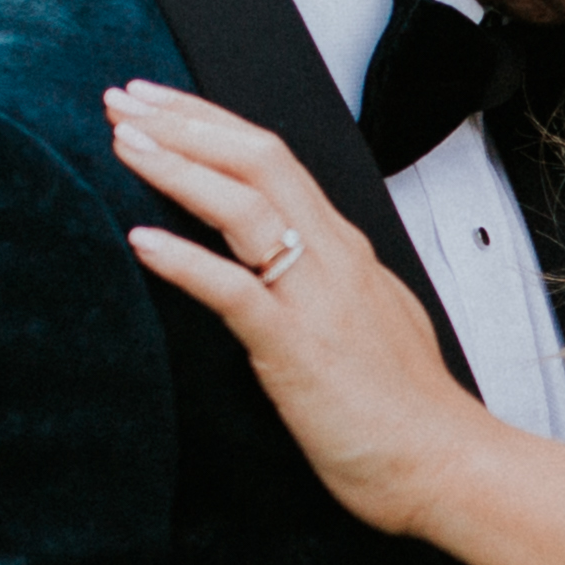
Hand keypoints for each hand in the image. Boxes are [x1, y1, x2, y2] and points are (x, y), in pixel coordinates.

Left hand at [102, 82, 493, 534]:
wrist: (443, 465)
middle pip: (256, 160)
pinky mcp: (298, 351)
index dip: (209, 123)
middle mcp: (332, 260)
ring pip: (244, 208)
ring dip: (177, 167)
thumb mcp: (365, 320)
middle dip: (183, 122)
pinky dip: (185, 261)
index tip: (156, 103)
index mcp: (344, 251)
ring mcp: (316, 301)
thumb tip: (283, 267)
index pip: (273, 159)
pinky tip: (141, 240)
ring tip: (123, 142)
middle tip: (121, 99)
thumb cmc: (402, 408)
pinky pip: (235, 292)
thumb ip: (324, 284)